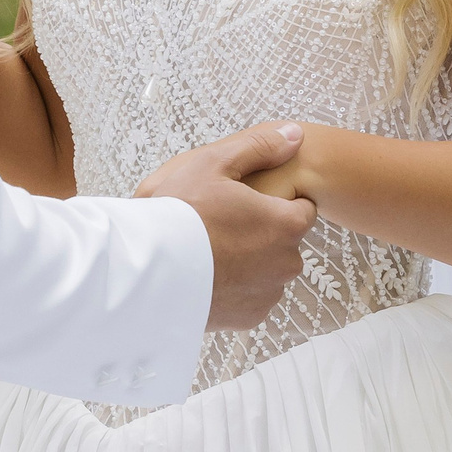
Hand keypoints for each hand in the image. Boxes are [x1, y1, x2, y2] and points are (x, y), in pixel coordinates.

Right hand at [137, 123, 317, 330]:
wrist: (148, 271)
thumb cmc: (181, 211)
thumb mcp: (215, 164)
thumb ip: (260, 147)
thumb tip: (295, 134)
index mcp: (285, 224)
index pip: (303, 209)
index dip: (277, 202)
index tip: (247, 202)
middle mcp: (286, 262)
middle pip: (284, 241)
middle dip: (263, 232)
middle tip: (222, 224)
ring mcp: (268, 293)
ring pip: (268, 270)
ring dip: (251, 262)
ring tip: (212, 251)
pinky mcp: (249, 317)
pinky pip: (252, 297)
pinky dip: (237, 288)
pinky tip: (209, 274)